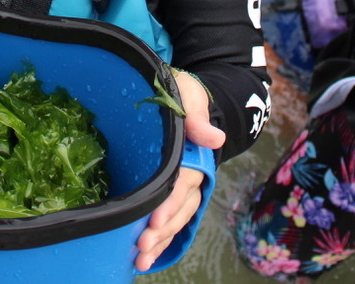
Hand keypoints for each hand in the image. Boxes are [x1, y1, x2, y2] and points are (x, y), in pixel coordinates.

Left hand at [133, 70, 224, 271]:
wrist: (185, 99)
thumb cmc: (183, 94)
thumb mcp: (188, 93)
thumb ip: (197, 114)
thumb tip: (215, 138)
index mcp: (194, 153)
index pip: (183, 182)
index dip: (170, 203)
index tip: (154, 221)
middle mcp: (193, 174)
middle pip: (181, 207)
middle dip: (162, 229)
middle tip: (142, 246)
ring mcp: (185, 186)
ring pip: (177, 218)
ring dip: (160, 241)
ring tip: (140, 260)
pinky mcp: (173, 191)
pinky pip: (171, 219)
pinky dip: (160, 240)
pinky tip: (145, 257)